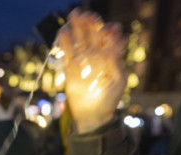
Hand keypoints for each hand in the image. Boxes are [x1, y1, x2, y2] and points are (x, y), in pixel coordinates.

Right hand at [58, 9, 125, 132]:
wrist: (93, 115)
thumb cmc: (109, 98)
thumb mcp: (118, 79)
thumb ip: (116, 62)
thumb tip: (116, 43)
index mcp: (110, 55)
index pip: (110, 36)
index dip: (108, 30)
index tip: (106, 31)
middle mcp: (96, 54)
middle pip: (92, 33)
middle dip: (90, 22)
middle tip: (85, 14)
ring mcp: (82, 60)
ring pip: (78, 39)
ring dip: (76, 26)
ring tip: (74, 15)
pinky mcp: (70, 68)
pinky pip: (66, 51)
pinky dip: (64, 41)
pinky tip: (63, 31)